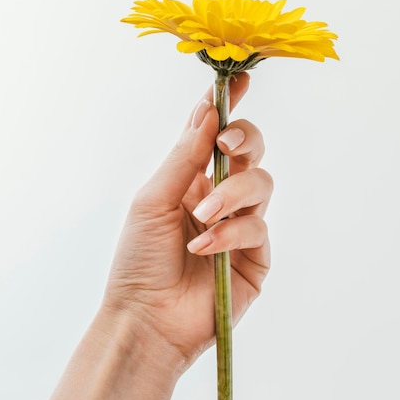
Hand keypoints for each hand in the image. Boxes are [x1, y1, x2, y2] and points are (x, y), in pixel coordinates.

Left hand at [104, 72, 272, 365]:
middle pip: (250, 151)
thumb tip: (207, 111)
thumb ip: (184, 156)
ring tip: (202, 216)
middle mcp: (220, 195)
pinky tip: (204, 249)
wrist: (146, 319)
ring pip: (261, 183)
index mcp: (192, 178)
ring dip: (231, 195)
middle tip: (227, 144)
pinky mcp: (257, 255)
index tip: (241, 80)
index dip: (229, 107)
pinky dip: (231, 233)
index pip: (215, 134)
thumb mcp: (153, 199)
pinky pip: (258, 228)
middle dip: (244, 139)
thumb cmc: (139, 258)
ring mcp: (241, 224)